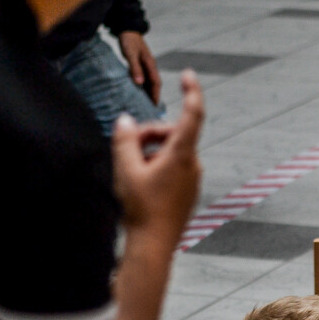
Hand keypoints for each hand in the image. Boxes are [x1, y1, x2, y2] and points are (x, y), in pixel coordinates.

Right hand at [112, 70, 202, 246]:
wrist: (154, 244)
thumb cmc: (141, 208)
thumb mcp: (126, 169)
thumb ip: (125, 140)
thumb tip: (126, 121)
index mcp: (182, 155)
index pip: (192, 115)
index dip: (191, 92)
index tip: (187, 75)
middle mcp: (193, 164)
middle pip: (172, 134)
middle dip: (149, 135)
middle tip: (126, 149)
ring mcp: (193, 178)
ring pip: (170, 151)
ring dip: (149, 153)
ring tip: (131, 172)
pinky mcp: (188, 189)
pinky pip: (172, 166)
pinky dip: (155, 165)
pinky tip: (140, 183)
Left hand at [118, 31, 161, 104]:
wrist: (127, 28)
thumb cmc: (129, 40)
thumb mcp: (131, 54)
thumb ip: (135, 68)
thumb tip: (140, 83)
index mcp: (150, 65)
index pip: (156, 83)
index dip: (155, 95)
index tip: (154, 106)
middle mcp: (150, 67)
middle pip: (154, 84)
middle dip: (153, 96)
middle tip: (150, 109)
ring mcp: (146, 65)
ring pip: (149, 82)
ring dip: (148, 92)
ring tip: (144, 103)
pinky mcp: (141, 64)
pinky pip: (144, 78)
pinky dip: (143, 86)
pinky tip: (138, 91)